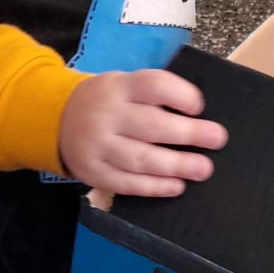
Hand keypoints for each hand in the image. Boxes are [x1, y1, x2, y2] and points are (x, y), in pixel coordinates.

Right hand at [58, 68, 227, 196]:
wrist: (56, 119)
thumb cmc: (108, 102)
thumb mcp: (123, 85)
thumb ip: (153, 96)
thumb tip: (199, 118)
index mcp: (118, 86)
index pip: (153, 86)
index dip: (180, 95)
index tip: (199, 107)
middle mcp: (106, 114)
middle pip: (150, 125)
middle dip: (187, 133)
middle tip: (217, 139)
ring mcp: (97, 145)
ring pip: (139, 158)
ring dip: (175, 165)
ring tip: (203, 169)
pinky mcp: (93, 172)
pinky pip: (126, 183)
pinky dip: (154, 187)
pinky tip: (176, 186)